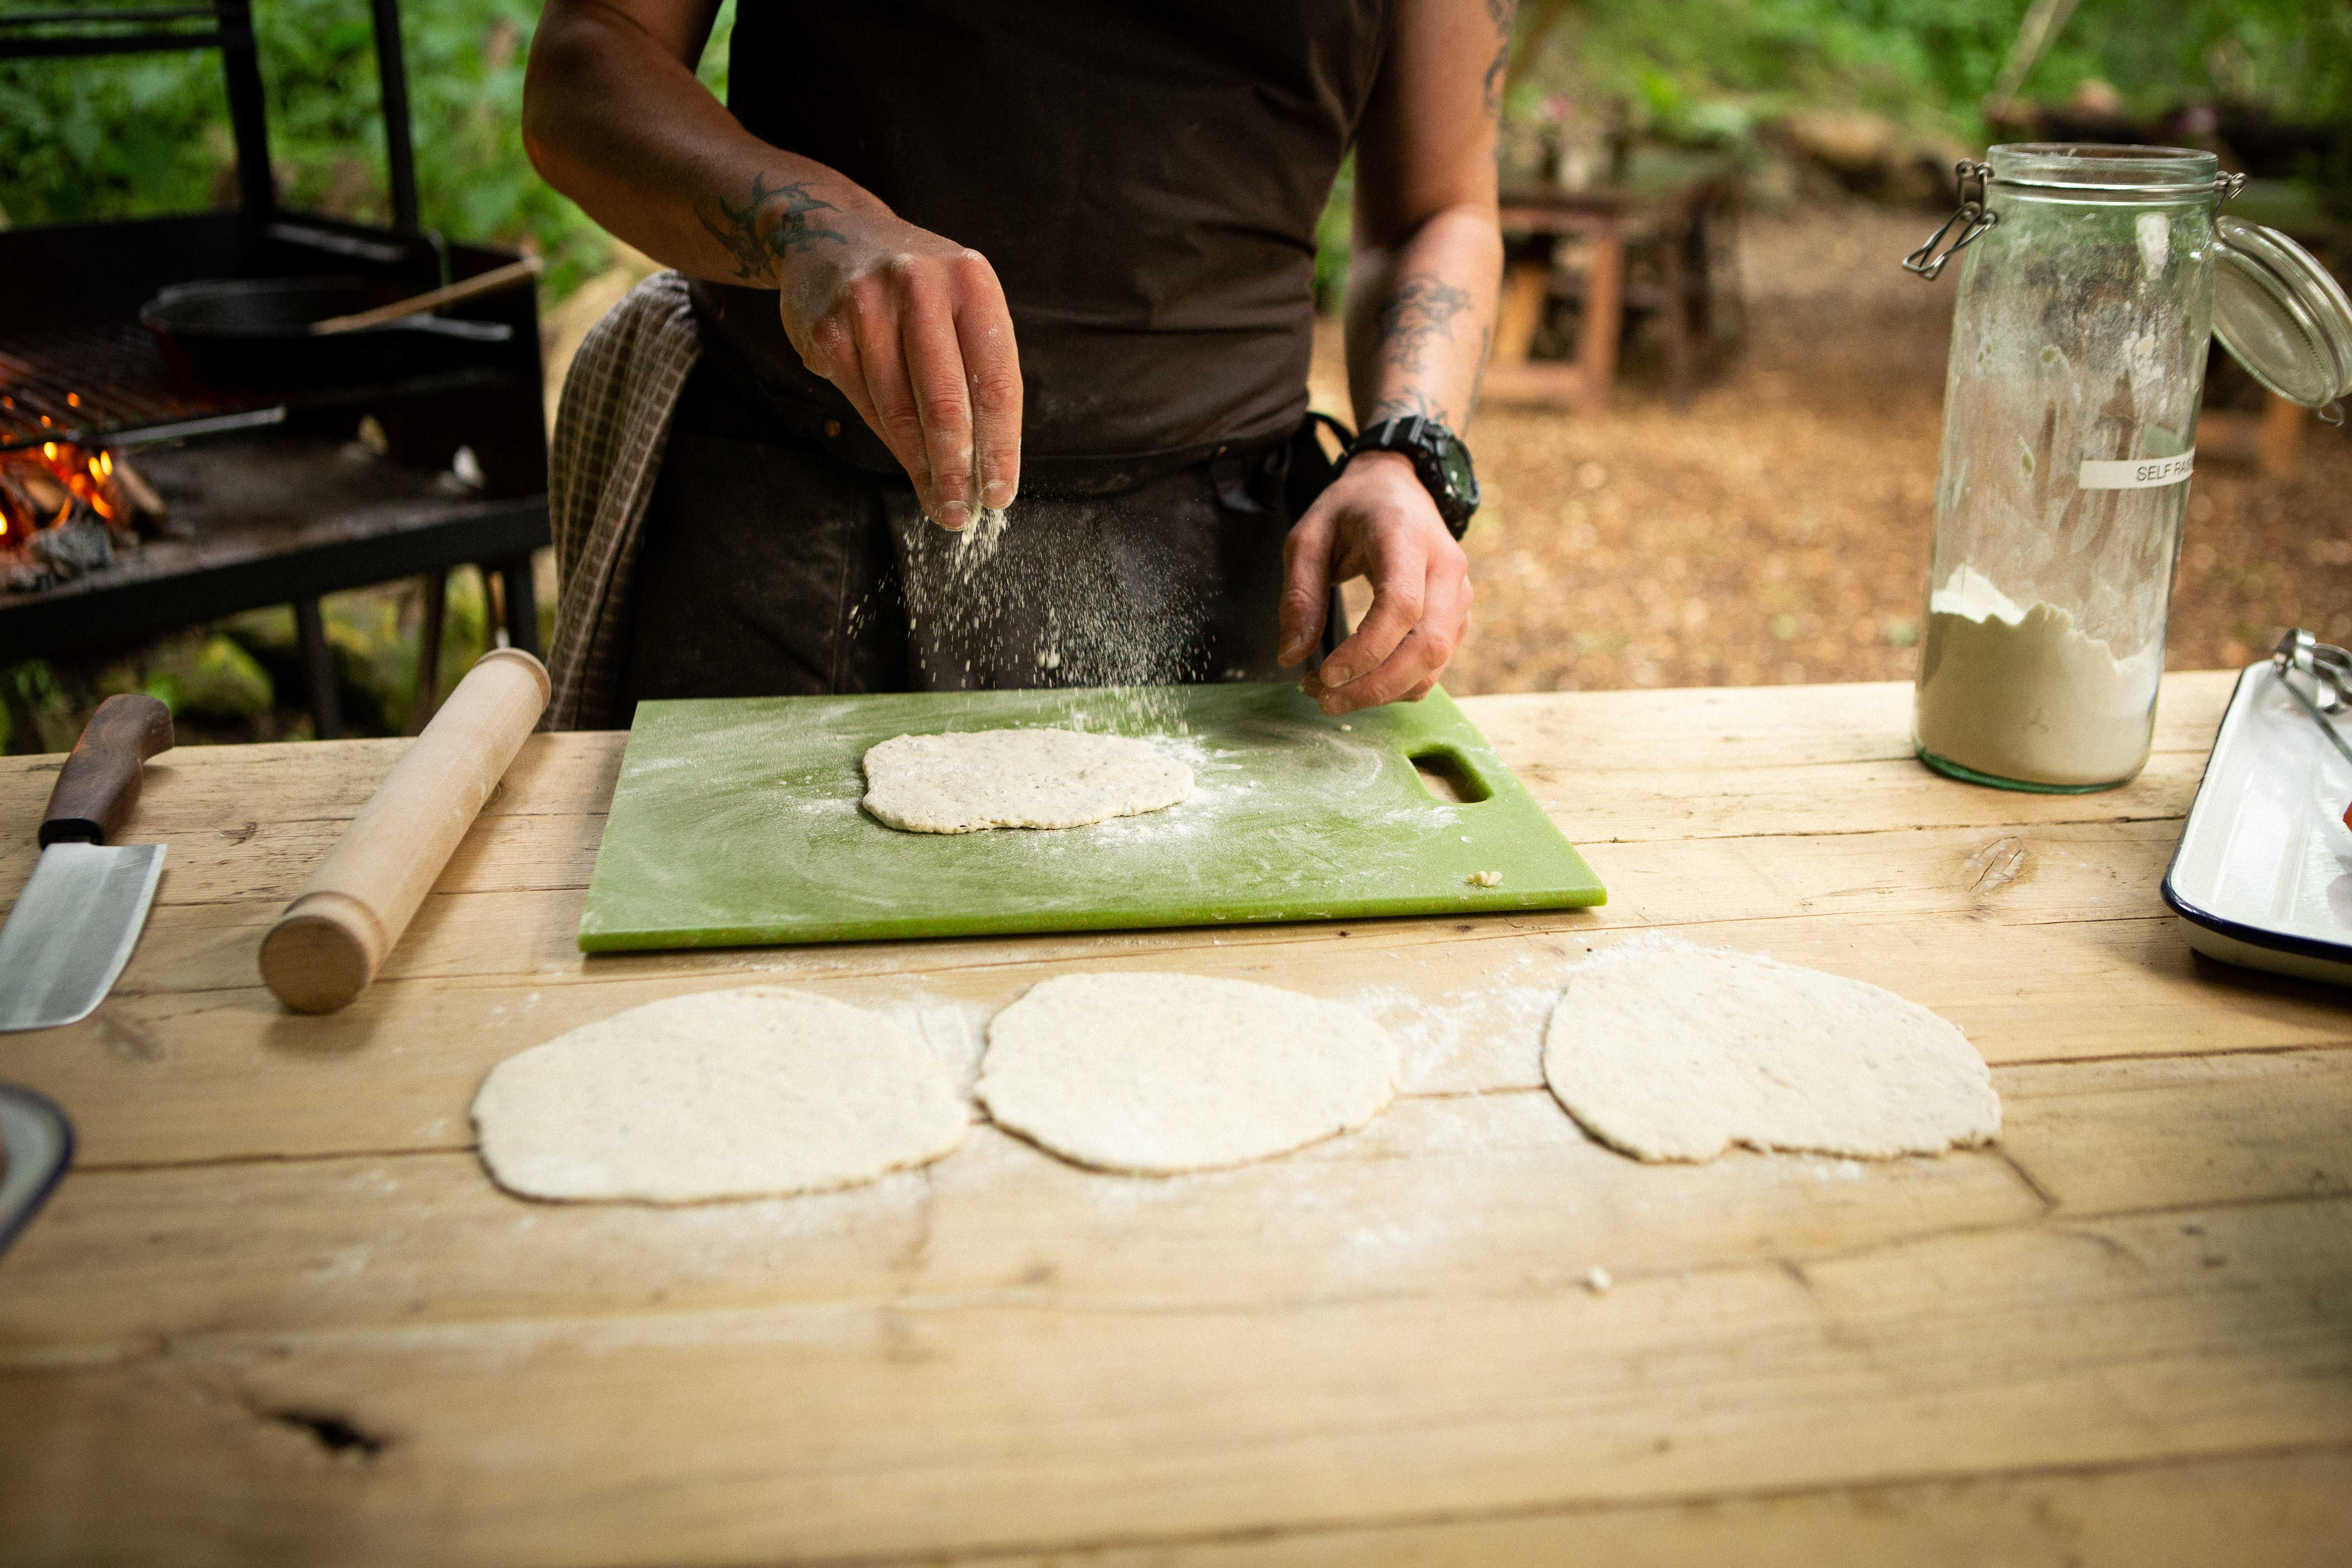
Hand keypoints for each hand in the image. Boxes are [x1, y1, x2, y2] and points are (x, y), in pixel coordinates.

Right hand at [775, 212, 1021, 529]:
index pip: (996, 380)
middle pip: (946, 402)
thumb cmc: (916, 290)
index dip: (1000, 446)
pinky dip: (887, 438)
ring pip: (899, 409)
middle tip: (962, 513)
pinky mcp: (826, 329)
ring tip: (938, 501)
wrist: (832, 234)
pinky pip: (863, 402)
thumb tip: (987, 466)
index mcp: (972, 282)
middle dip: (957, 469)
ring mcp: (867, 305)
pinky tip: (904, 458)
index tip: (1001, 493)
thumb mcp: (960, 307)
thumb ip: (977, 372)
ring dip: (921, 466)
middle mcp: (921, 286)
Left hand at [1277, 451, 1472, 714]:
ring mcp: (1459, 594)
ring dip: (1383, 692)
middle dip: (1374, 685)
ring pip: (1434, 662)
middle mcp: (1445, 567)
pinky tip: (1359, 683)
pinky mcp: (1457, 616)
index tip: (1325, 674)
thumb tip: (1291, 657)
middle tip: (1324, 700)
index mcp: (1407, 537)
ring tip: (1331, 694)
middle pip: (1426, 645)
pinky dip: (1397, 685)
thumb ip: (1299, 594)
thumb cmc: (1350, 510)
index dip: (1366, 650)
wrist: (1399, 487)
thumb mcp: (1308, 537)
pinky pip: (1435, 664)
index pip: (1401, 605)